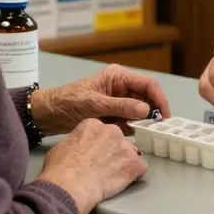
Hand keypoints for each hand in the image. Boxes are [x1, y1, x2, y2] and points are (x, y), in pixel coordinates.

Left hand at [32, 64, 170, 135]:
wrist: (49, 114)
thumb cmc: (69, 102)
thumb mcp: (96, 104)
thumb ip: (121, 107)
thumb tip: (146, 111)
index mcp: (118, 77)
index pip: (147, 84)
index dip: (159, 99)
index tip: (164, 116)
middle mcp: (120, 87)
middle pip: (145, 98)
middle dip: (152, 113)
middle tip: (158, 129)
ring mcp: (116, 101)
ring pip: (138, 111)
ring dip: (142, 122)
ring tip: (146, 134)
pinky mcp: (112, 114)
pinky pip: (128, 121)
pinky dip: (131, 128)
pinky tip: (131, 136)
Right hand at [38, 119, 146, 213]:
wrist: (70, 185)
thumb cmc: (60, 169)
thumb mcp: (61, 147)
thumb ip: (75, 142)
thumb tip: (77, 148)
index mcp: (92, 125)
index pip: (101, 131)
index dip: (98, 145)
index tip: (94, 154)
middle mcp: (112, 131)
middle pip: (117, 140)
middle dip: (113, 152)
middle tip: (103, 166)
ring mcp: (125, 146)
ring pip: (130, 153)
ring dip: (124, 163)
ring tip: (112, 176)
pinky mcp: (135, 163)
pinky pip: (140, 168)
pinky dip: (135, 175)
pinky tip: (125, 182)